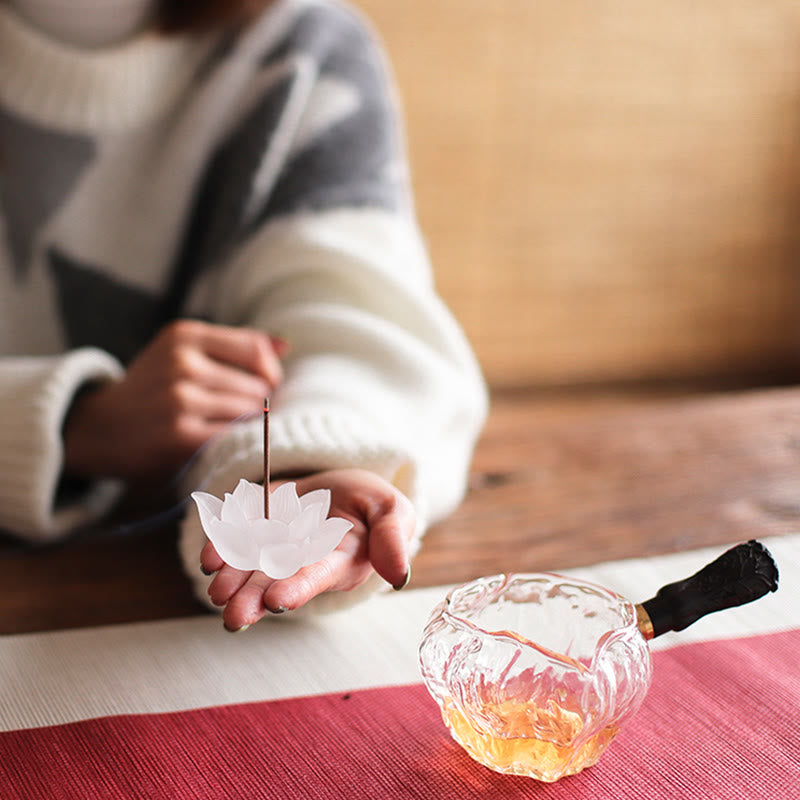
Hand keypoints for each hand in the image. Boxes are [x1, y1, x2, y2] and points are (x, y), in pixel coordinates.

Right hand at [63, 319, 285, 480]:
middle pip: (258, 386)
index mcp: (184, 335)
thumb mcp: (182, 351)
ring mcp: (180, 398)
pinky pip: (233, 436)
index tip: (262, 387)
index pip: (256, 350)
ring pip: (250, 412)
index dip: (269, 374)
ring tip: (223, 427)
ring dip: (247, 425)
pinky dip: (235, 442)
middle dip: (257, 403)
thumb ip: (235, 345)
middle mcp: (181, 362)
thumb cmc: (152, 388)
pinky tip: (219, 442)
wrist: (98, 428)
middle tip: (234, 414)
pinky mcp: (179, 434)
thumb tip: (286, 346)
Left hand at [201, 469, 414, 630]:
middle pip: (276, 582)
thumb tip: (398, 575)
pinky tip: (209, 559)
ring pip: (251, 567)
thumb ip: (393, 538)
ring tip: (217, 589)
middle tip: (234, 614)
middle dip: (254, 598)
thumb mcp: (393, 510)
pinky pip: (236, 540)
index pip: (317, 577)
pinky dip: (221, 549)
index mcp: (340, 562)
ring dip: (233, 579)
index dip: (297, 588)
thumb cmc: (374, 504)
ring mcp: (276, 546)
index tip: (277, 601)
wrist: (345, 487)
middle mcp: (303, 562)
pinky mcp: (258, 527)